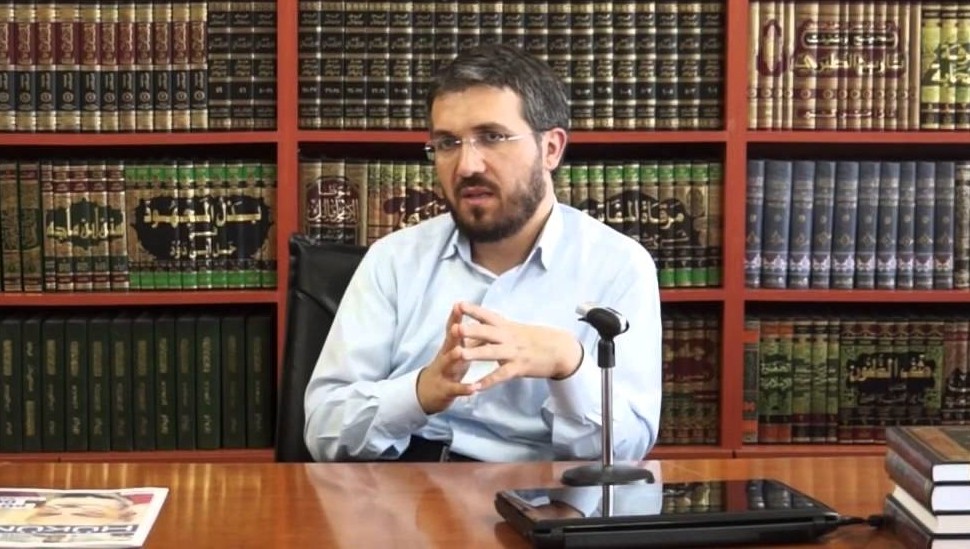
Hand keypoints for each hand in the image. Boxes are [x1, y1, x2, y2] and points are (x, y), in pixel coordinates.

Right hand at [415, 303, 478, 413]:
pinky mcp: (446, 389)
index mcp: (450, 345)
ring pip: (448, 364)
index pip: (452, 328)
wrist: (427, 392)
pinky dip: (465, 388)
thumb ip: (471, 338)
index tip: (459, 304)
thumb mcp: (458, 350)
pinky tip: (474, 389)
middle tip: (457, 325)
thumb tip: (485, 322)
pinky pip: (456, 388)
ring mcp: (444, 372)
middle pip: (449, 342)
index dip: (455, 317)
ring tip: (460, 352)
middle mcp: (445, 356)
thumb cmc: (449, 367)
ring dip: (454, 357)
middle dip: (453, 334)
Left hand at [455, 302, 582, 389]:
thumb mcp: (517, 330)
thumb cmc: (536, 339)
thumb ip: (498, 330)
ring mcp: (514, 352)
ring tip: (459, 355)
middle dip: (470, 330)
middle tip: (454, 328)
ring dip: (474, 353)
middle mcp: (509, 337)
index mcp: (507, 326)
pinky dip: (487, 382)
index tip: (458, 304)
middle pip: (487, 332)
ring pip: (491, 352)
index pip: (488, 315)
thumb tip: (479, 329)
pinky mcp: (518, 368)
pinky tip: (475, 387)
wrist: (560, 350)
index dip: (473, 310)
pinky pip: (500, 375)